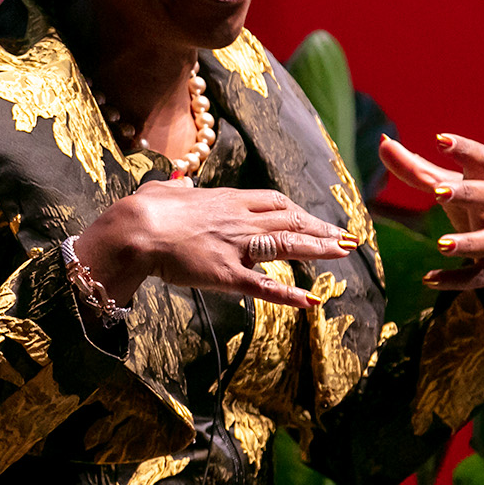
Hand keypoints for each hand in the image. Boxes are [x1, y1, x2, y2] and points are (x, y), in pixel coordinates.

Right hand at [74, 180, 356, 310]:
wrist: (136, 229)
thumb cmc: (144, 210)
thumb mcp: (164, 190)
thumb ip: (178, 188)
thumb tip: (181, 183)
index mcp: (227, 199)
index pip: (273, 201)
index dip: (298, 211)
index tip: (314, 218)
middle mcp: (239, 220)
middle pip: (290, 221)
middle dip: (321, 229)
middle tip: (347, 237)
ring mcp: (236, 246)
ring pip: (287, 246)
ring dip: (319, 250)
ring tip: (345, 253)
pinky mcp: (227, 273)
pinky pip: (264, 286)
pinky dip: (289, 295)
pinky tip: (312, 301)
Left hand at [380, 132, 483, 302]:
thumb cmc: (479, 210)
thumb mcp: (452, 189)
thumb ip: (417, 169)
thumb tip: (383, 142)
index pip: (481, 160)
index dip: (462, 148)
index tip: (440, 139)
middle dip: (465, 193)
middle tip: (438, 193)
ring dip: (466, 242)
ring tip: (441, 244)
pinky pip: (479, 275)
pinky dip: (456, 279)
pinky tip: (429, 279)